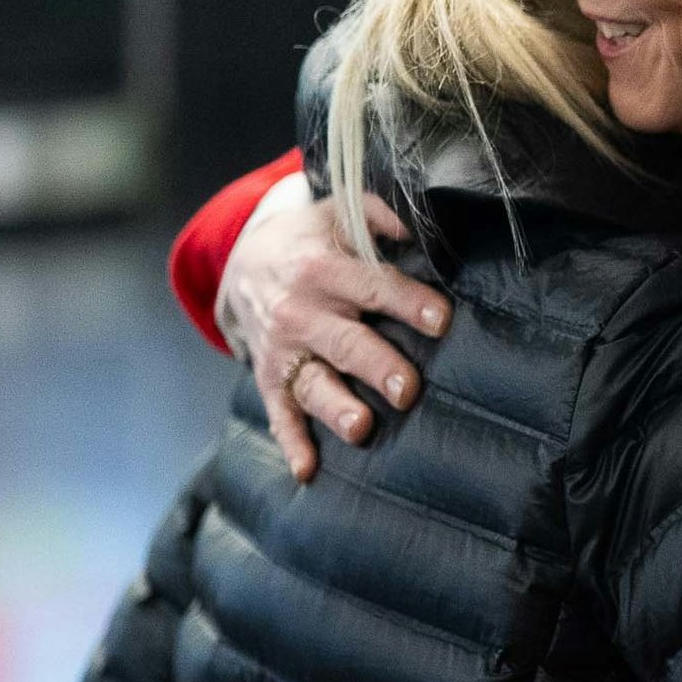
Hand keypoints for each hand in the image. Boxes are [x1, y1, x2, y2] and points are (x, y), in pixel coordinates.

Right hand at [221, 174, 452, 480]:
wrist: (241, 262)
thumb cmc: (309, 240)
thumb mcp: (338, 212)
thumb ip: (380, 214)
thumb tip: (418, 227)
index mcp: (322, 267)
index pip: (371, 285)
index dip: (406, 301)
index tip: (440, 319)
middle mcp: (300, 311)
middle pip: (344, 341)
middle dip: (376, 365)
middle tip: (407, 388)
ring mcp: (283, 349)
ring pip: (312, 381)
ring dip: (336, 406)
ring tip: (361, 427)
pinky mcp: (270, 377)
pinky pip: (280, 412)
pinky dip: (291, 442)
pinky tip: (307, 469)